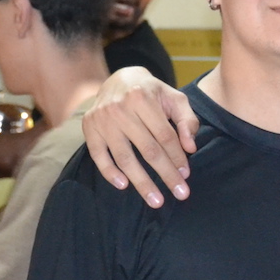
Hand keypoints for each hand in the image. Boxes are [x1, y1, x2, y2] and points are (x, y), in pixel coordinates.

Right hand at [82, 67, 198, 207]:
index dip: (177, 157)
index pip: (164, 135)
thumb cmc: (152, 93)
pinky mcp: (89, 128)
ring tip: (156, 200)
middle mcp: (120, 108)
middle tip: (180, 194)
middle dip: (166, 174)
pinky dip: (110, 173)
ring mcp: (102, 120)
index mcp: (142, 98)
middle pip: (148, 150)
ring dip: (141, 182)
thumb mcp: (174, 98)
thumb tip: (190, 147)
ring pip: (125, 158)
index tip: (186, 176)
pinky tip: (124, 186)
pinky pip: (98, 156)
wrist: (120, 79)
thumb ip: (187, 120)